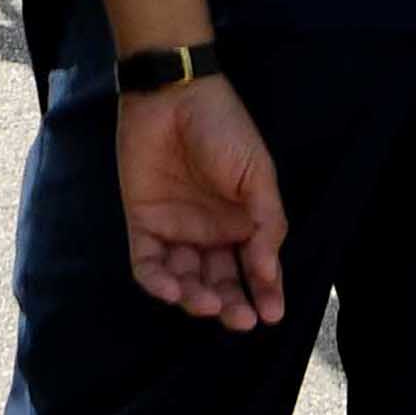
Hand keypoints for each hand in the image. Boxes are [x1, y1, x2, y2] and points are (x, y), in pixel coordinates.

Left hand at [108, 76, 286, 330]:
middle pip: (220, 281)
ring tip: (207, 302)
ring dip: (196, 297)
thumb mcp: (257, 173)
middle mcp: (210, 232)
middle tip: (239, 319)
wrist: (173, 94)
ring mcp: (176, 229)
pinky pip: (148, 264)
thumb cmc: (223, 128)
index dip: (265, 293)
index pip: (255, 267)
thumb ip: (266, 223)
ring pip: (186, 280)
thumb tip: (269, 272)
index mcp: (242, 220)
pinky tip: (172, 288)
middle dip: (231, 305)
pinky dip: (158, 281)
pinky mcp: (143, 223)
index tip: (272, 316)